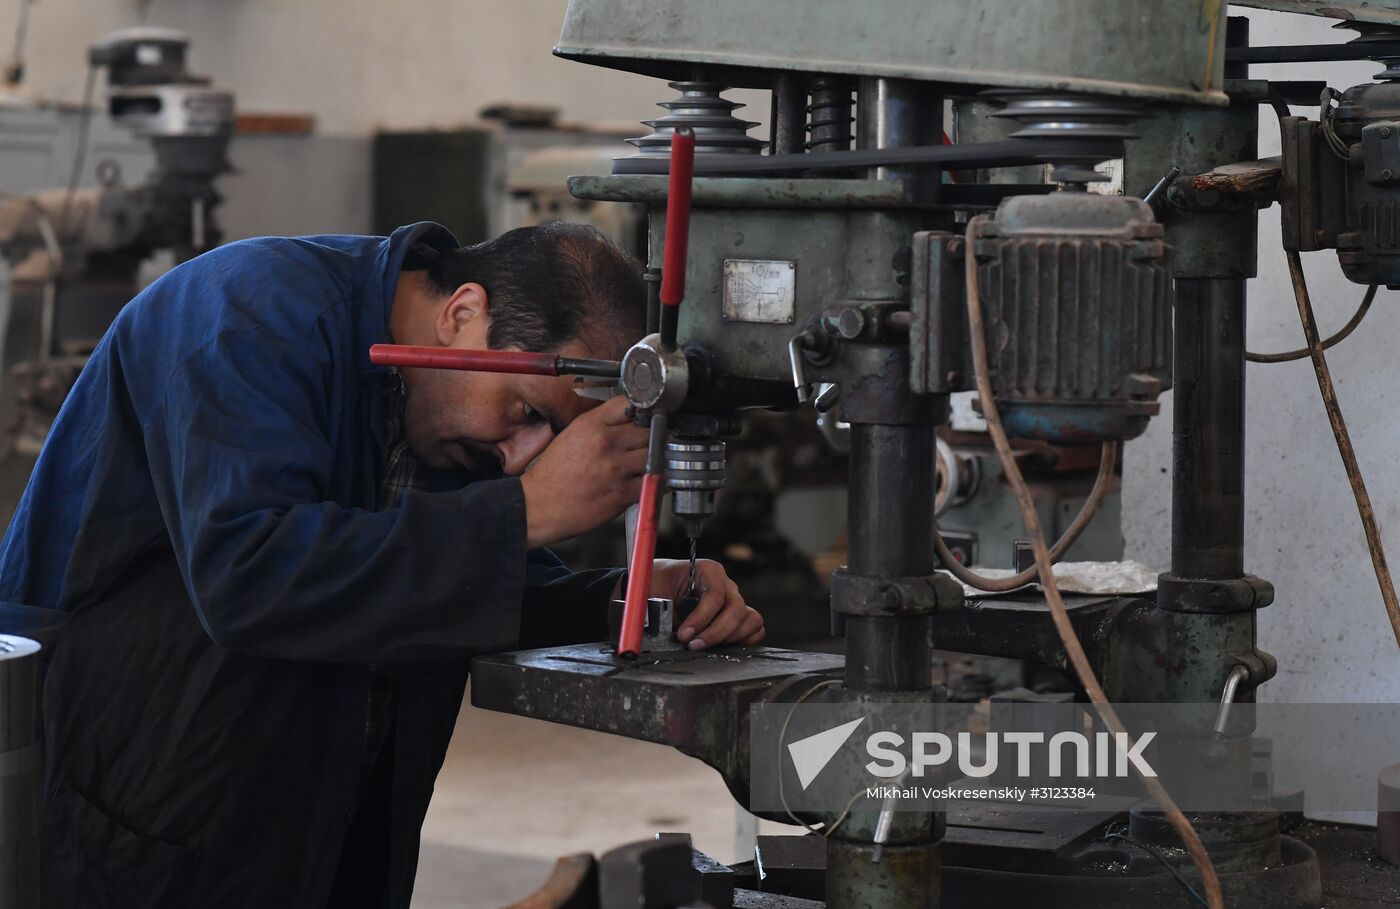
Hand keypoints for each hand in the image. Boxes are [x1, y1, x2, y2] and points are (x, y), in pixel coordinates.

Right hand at [520, 397, 648, 547]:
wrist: (540, 505)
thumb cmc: (553, 473)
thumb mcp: (571, 435)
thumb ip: (599, 424)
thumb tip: (626, 420)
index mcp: (591, 425)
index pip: (628, 404)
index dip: (641, 409)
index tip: (646, 415)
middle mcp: (606, 443)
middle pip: (648, 429)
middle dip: (652, 435)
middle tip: (651, 441)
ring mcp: (616, 468)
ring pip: (655, 454)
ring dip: (657, 457)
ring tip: (653, 460)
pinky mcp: (622, 492)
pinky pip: (654, 482)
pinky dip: (658, 481)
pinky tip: (653, 480)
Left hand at [651, 558, 763, 649]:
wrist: (658, 586)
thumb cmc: (656, 584)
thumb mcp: (653, 590)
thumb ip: (659, 607)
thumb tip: (660, 627)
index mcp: (708, 571)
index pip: (715, 595)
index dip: (701, 618)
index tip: (684, 635)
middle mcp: (726, 585)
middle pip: (736, 609)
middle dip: (716, 632)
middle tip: (694, 645)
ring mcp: (734, 601)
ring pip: (751, 620)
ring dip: (731, 638)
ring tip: (706, 646)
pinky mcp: (738, 618)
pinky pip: (754, 629)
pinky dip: (743, 641)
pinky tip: (721, 647)